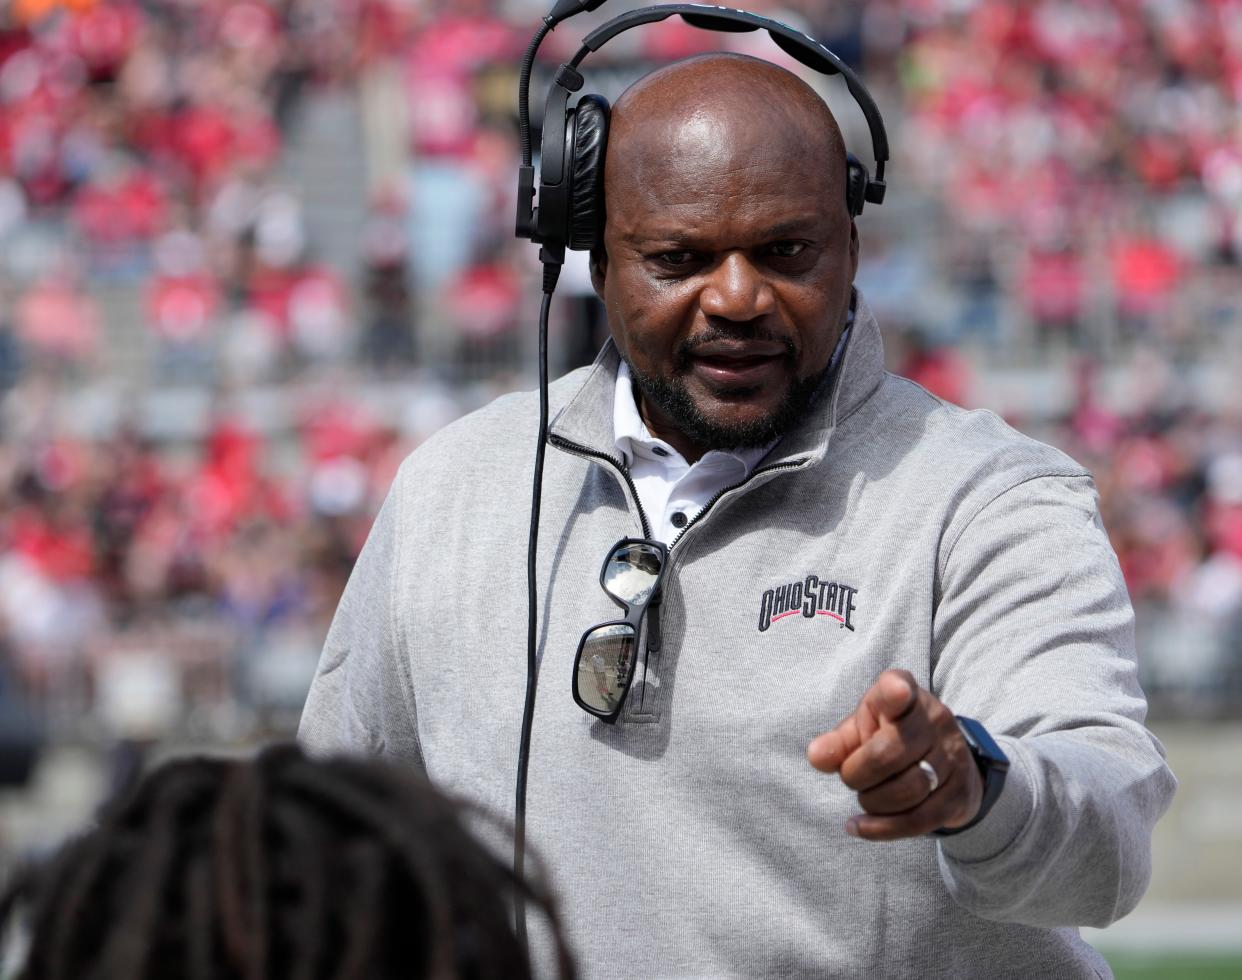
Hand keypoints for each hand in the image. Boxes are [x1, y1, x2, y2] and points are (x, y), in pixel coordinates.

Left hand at [806, 670, 981, 839]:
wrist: (944, 761)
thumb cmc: (890, 738)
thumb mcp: (861, 731)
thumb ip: (837, 742)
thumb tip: (816, 756)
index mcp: (905, 694)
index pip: (898, 688)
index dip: (896, 691)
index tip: (897, 692)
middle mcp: (934, 719)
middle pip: (890, 753)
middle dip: (857, 775)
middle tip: (851, 778)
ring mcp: (952, 756)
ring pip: (908, 790)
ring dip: (873, 802)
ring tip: (865, 797)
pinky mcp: (959, 793)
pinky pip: (919, 819)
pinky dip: (883, 829)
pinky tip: (860, 826)